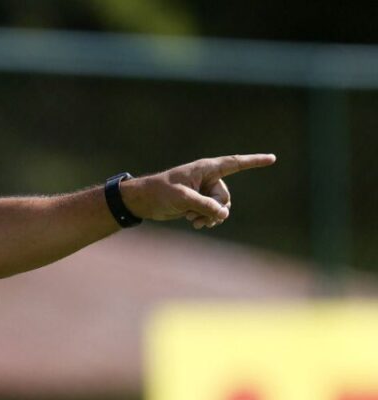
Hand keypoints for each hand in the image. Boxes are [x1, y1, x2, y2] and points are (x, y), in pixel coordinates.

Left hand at [121, 153, 276, 229]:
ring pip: (220, 207)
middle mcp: (208, 178)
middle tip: (198, 215)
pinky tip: (194, 223)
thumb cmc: (161, 193)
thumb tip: (223, 214)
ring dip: (210, 217)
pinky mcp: (199, 202)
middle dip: (216, 209)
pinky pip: (212, 212)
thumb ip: (204, 205)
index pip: (235, 163)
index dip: (254, 162)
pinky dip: (206, 219)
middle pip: (225, 197)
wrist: (144, 201)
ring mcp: (204, 191)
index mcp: (206, 169)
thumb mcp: (183, 199)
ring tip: (194, 221)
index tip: (272, 159)